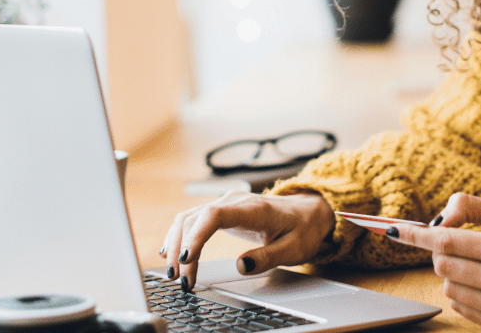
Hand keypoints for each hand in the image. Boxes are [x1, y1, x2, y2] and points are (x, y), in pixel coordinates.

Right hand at [161, 191, 334, 289]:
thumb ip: (268, 257)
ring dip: (176, 244)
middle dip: (181, 249)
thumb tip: (241, 266)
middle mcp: (235, 201)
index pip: (215, 215)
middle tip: (180, 279)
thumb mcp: (294, 249)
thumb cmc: (302, 229)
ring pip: (189, 218)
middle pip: (195, 218)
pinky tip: (171, 252)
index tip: (187, 259)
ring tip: (175, 273)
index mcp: (254, 209)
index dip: (196, 236)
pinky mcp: (222, 210)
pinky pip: (193, 219)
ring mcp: (226, 204)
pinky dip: (180, 236)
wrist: (309, 211)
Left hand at [389, 193, 480, 329]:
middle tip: (454, 246)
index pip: (448, 240)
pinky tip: (479, 284)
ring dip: (450, 274)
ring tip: (474, 267)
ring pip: (448, 287)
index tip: (395, 231)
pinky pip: (459, 306)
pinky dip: (460, 292)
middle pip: (443, 266)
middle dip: (440, 253)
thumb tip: (437, 219)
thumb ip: (469, 206)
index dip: (418, 235)